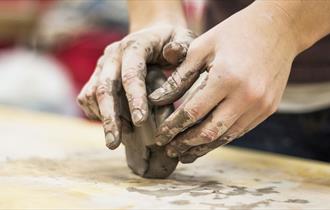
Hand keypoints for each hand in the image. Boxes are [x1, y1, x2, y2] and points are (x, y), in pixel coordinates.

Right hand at [77, 24, 194, 148]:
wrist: (152, 35)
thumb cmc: (171, 41)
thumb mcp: (183, 38)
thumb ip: (181, 46)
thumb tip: (171, 53)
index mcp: (134, 46)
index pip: (131, 74)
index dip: (134, 98)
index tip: (140, 122)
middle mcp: (113, 55)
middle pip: (105, 87)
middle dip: (110, 117)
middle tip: (113, 144)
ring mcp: (102, 66)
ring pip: (92, 94)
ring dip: (103, 118)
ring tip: (117, 140)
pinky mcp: (96, 76)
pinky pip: (87, 97)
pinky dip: (96, 113)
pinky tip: (113, 126)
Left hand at [149, 2, 299, 162]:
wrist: (278, 28)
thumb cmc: (234, 33)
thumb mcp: (202, 47)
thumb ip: (179, 76)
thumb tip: (156, 100)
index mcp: (226, 77)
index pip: (192, 112)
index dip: (173, 127)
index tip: (159, 136)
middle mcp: (246, 96)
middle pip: (209, 131)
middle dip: (185, 144)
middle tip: (169, 150)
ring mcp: (261, 105)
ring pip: (226, 136)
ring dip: (203, 147)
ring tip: (185, 154)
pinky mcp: (269, 109)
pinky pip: (241, 130)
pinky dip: (222, 137)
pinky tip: (208, 141)